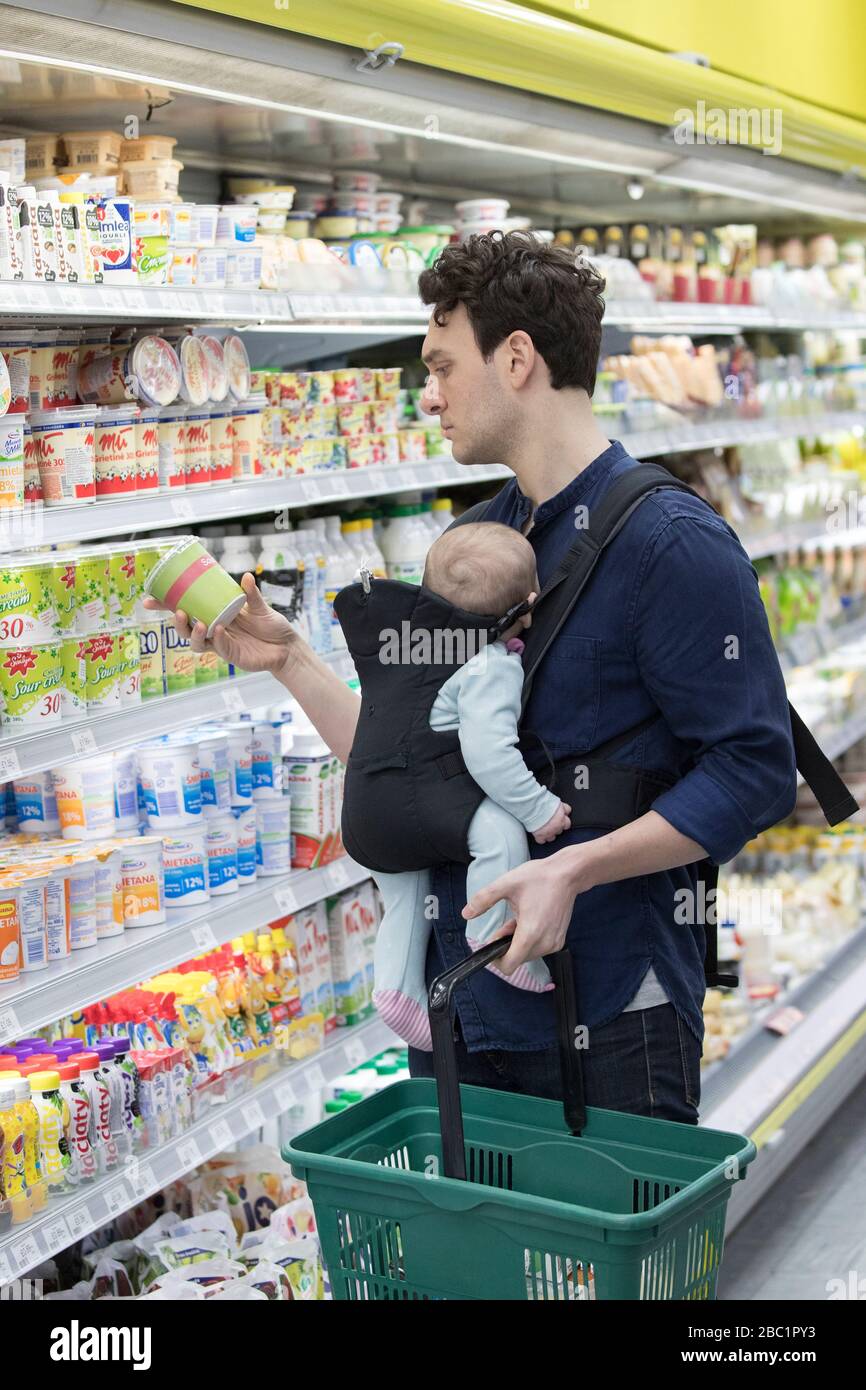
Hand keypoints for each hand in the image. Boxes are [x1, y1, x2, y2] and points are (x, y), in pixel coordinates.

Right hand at [143, 572, 302, 677]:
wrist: (287, 647)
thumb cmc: (271, 627)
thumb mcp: (261, 607)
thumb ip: (251, 594)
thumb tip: (245, 576)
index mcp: (215, 615)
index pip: (187, 611)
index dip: (166, 607)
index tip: (149, 599)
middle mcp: (214, 631)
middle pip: (186, 630)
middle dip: (177, 622)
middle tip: (177, 612)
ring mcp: (222, 645)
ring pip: (198, 643)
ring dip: (194, 634)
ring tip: (198, 623)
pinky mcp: (233, 656)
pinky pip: (220, 648)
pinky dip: (217, 639)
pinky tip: (218, 630)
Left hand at [461, 845, 596, 975]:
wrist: (567, 874)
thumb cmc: (538, 878)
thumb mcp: (506, 884)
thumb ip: (484, 900)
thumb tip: (466, 914)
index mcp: (530, 933)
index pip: (509, 965)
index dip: (495, 960)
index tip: (490, 945)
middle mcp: (544, 943)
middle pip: (517, 960)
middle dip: (505, 946)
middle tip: (505, 924)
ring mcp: (554, 943)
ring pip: (527, 955)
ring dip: (517, 943)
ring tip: (517, 919)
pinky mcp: (559, 940)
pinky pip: (538, 949)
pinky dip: (529, 940)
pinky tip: (529, 921)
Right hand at [532, 801, 570, 843]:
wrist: (532, 805)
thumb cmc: (541, 800)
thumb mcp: (555, 800)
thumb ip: (559, 806)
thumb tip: (558, 806)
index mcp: (562, 815)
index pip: (567, 821)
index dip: (563, 820)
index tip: (559, 819)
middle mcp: (558, 825)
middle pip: (561, 829)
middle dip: (556, 827)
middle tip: (550, 823)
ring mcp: (550, 831)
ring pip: (552, 837)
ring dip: (549, 834)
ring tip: (543, 829)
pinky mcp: (541, 836)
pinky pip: (542, 841)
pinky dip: (540, 838)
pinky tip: (538, 834)